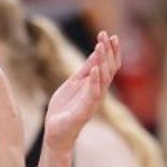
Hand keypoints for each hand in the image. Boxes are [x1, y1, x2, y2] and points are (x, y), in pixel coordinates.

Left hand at [43, 31, 121, 151]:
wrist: (55, 131)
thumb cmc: (65, 108)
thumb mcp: (74, 83)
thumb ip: (85, 70)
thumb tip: (96, 52)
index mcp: (96, 85)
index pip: (109, 65)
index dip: (111, 51)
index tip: (109, 35)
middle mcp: (98, 92)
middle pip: (109, 69)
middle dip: (108, 52)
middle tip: (106, 36)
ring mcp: (93, 101)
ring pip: (103, 79)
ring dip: (102, 62)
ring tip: (100, 46)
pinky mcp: (85, 111)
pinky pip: (93, 94)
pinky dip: (94, 81)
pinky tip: (94, 69)